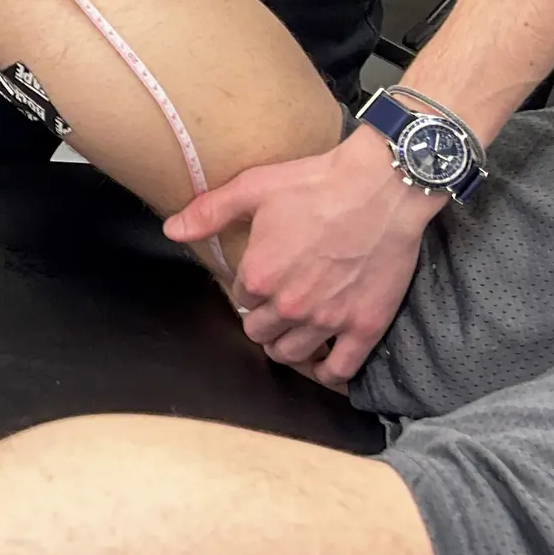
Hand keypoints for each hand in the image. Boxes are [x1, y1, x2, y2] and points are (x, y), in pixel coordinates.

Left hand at [162, 129, 441, 390]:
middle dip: (265, 320)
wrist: (382, 186)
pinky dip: (328, 372)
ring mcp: (329, 320)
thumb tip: (171, 230)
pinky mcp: (365, 326)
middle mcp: (290, 305)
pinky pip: (340, 370)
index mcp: (259, 275)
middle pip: (261, 333)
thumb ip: (209, 212)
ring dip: (288, 345)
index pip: (241, 300)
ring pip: (292, 355)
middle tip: (277, 304)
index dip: (251, 289)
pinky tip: (325, 361)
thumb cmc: (316, 182)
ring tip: (294, 331)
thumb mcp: (254, 187)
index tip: (263, 278)